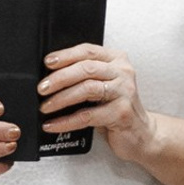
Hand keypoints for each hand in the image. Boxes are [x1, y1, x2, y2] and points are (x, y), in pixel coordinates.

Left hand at [38, 43, 155, 160]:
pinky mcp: (121, 113)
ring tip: (46, 107)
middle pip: (85, 68)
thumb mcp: (103, 86)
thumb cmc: (116, 108)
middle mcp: (123, 72)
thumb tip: (50, 75)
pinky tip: (54, 124)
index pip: (87, 51)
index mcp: (116, 60)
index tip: (47, 63)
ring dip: (61, 98)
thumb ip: (85, 76)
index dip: (65, 55)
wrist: (141, 134)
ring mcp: (124, 92)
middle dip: (59, 78)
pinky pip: (87, 116)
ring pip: (87, 89)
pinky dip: (67, 121)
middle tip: (42, 88)